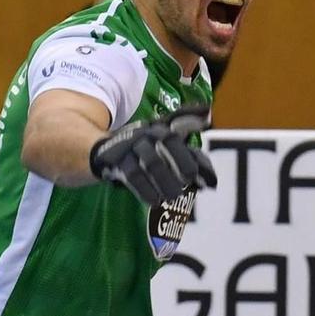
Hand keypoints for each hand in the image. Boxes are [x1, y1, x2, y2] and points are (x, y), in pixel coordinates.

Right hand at [89, 106, 216, 205]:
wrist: (105, 150)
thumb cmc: (144, 145)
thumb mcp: (162, 131)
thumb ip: (186, 126)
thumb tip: (208, 113)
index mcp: (160, 129)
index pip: (180, 141)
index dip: (195, 159)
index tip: (207, 180)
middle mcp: (146, 135)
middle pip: (169, 145)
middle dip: (182, 165)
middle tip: (190, 182)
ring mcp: (131, 147)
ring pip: (153, 163)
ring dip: (166, 182)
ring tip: (174, 196)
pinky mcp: (117, 161)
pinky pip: (133, 176)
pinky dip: (146, 190)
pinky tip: (155, 202)